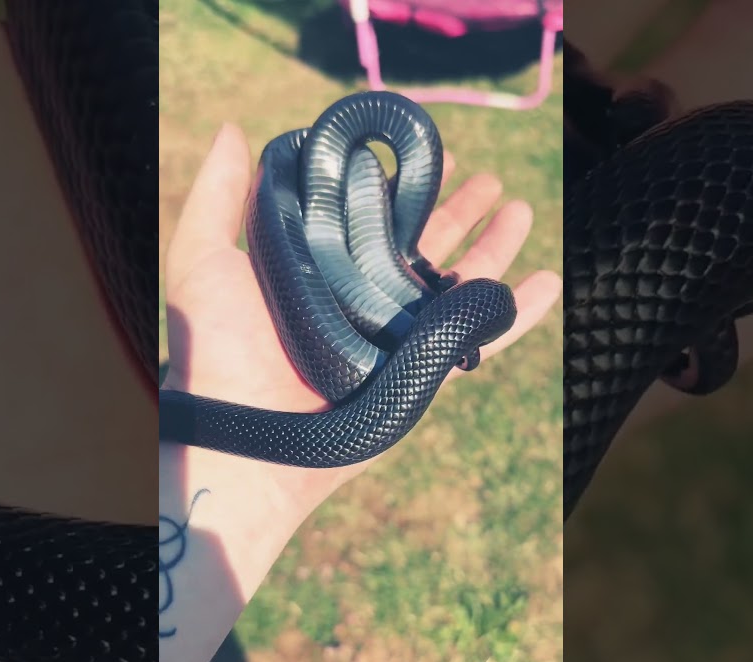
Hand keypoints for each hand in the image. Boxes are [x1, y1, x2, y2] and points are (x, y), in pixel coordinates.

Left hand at [161, 122, 560, 516]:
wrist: (244, 442)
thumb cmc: (215, 351)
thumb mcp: (203, 260)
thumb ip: (220, 196)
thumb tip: (235, 128)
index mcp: (318, 270)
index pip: (369, 213)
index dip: (399, 180)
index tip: (427, 149)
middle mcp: (362, 300)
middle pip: (423, 243)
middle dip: (457, 206)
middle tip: (487, 177)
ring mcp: (397, 338)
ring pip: (459, 282)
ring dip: (494, 244)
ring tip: (521, 208)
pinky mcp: (424, 373)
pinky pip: (484, 339)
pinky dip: (520, 313)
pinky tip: (549, 281)